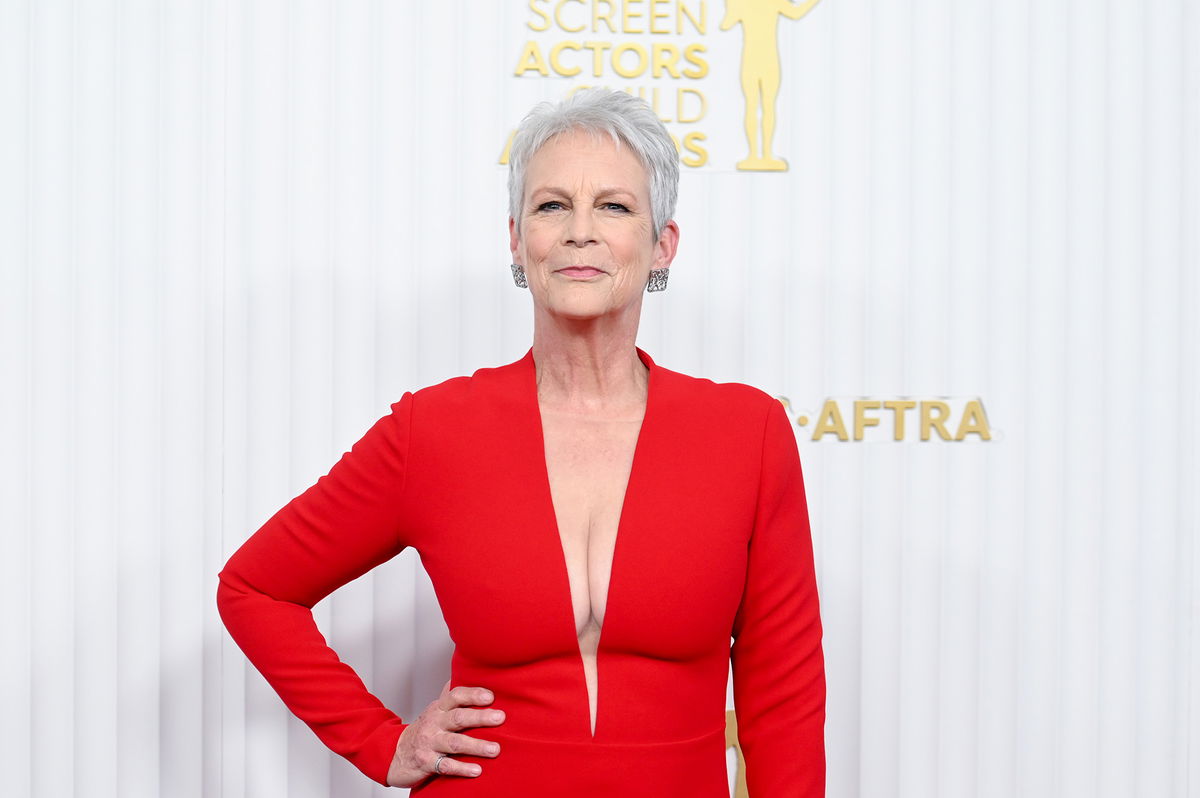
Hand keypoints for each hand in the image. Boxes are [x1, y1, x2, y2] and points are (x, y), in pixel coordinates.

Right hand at [386, 680, 504, 785]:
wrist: (397, 752)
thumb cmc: (424, 729)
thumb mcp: (436, 709)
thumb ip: (452, 695)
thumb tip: (467, 674)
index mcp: (439, 708)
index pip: (455, 696)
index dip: (473, 694)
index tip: (491, 696)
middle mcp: (434, 723)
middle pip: (458, 718)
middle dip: (480, 717)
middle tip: (500, 718)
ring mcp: (430, 743)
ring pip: (455, 743)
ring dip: (476, 746)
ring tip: (495, 749)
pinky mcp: (427, 763)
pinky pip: (446, 766)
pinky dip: (462, 768)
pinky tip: (477, 770)